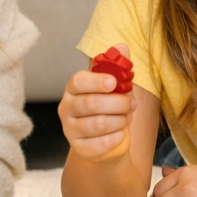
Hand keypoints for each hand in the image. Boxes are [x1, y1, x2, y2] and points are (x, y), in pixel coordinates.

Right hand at [59, 43, 134, 161]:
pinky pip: (102, 143)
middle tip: (130, 104)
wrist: (110, 140)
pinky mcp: (80, 149)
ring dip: (120, 120)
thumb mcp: (116, 86)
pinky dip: (117, 137)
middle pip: (91, 104)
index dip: (96, 81)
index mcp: (73, 89)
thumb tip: (122, 47)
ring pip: (99, 124)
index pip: (78, 81)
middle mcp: (66, 109)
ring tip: (126, 118)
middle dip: (118, 103)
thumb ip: (117, 66)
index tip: (113, 83)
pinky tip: (120, 133)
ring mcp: (70, 130)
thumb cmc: (111, 107)